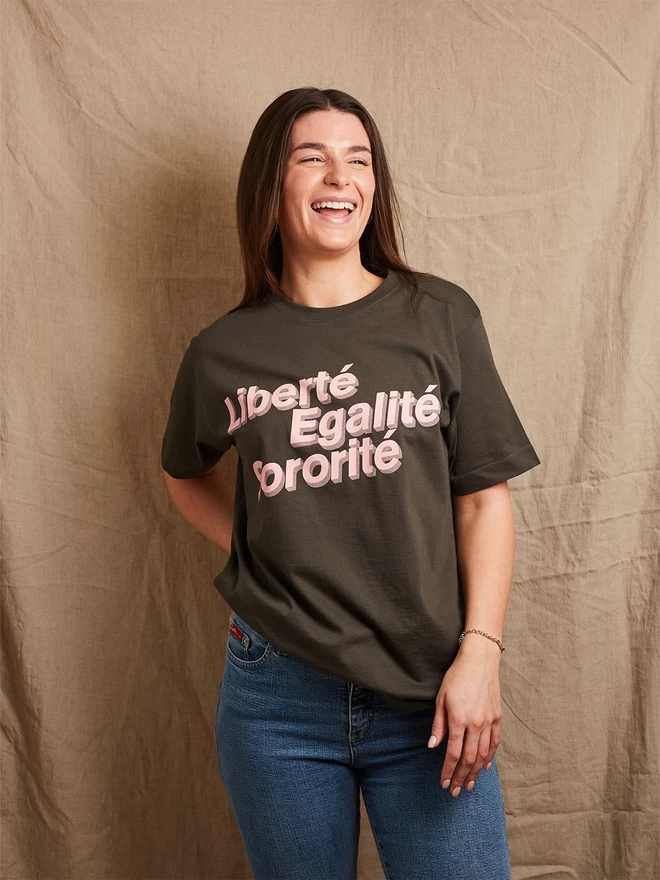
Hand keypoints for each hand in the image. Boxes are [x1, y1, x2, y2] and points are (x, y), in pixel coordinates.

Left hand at [427, 641, 501, 795]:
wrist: (480, 660)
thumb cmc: (456, 676)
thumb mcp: (441, 698)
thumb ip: (438, 725)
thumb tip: (433, 746)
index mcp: (459, 720)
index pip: (453, 754)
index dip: (448, 771)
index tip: (443, 783)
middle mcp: (475, 724)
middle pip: (469, 759)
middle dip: (460, 777)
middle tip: (455, 791)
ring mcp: (488, 721)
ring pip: (483, 755)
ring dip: (475, 772)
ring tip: (468, 785)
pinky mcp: (497, 717)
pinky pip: (494, 743)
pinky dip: (489, 757)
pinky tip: (484, 767)